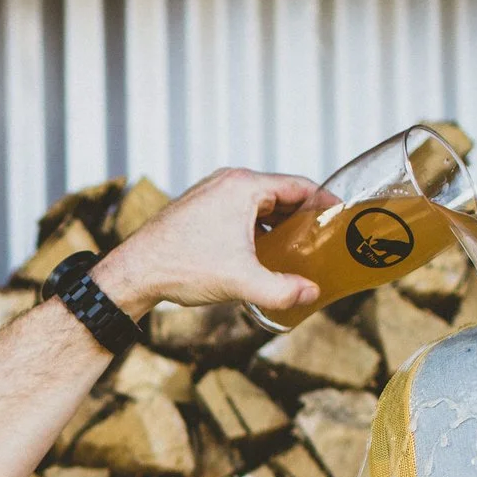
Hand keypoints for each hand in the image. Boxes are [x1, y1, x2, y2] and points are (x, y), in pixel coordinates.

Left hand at [89, 168, 334, 318]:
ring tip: (298, 249)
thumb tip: (311, 294)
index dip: (324, 201)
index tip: (342, 216)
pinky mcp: (200, 208)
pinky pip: (239, 211)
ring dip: (279, 223)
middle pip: (280, 193)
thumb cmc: (182, 267)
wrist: (135, 272)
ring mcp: (212, 193)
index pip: (298, 185)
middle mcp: (228, 182)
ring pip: (259, 204)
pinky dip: (257, 227)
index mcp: (243, 187)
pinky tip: (262, 253)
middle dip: (303, 216)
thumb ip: (281, 290)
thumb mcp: (240, 282)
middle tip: (323, 239)